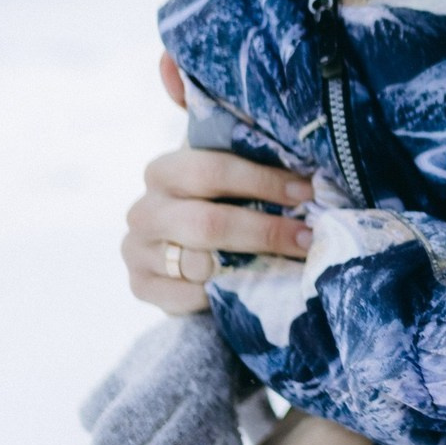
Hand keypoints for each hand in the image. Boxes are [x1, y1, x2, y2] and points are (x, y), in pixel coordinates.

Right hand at [124, 145, 313, 313]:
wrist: (183, 248)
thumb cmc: (219, 202)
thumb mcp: (229, 175)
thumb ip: (248, 158)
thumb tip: (278, 148)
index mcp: (165, 172)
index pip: (213, 171)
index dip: (263, 181)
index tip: (306, 193)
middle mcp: (145, 211)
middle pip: (209, 223)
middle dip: (266, 231)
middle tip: (308, 237)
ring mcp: (137, 252)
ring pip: (201, 264)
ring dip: (253, 266)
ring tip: (293, 264)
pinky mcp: (141, 287)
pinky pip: (190, 296)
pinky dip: (225, 294)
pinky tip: (255, 288)